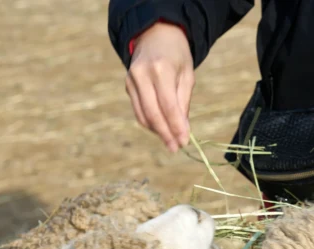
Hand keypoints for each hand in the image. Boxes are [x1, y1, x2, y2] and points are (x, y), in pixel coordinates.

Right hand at [126, 23, 193, 151]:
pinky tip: (161, 129)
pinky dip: (150, 123)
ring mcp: (131, 80)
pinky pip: (139, 111)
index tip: (184, 142)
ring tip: (171, 141)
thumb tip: (182, 131)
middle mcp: (142, 75)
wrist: (155, 35)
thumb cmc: (176, 56)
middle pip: (153, 114)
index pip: (168, 106)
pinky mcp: (127, 86)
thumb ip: (183, 103)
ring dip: (157, 131)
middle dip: (165, 134)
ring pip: (143, 115)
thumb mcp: (187, 75)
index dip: (176, 127)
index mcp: (161, 69)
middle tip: (176, 148)